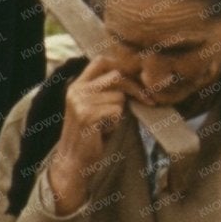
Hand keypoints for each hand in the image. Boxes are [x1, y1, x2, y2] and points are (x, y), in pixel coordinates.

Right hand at [43, 57, 131, 213]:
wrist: (73, 161)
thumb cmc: (88, 135)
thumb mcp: (93, 108)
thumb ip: (105, 92)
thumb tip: (134, 79)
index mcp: (77, 85)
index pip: (101, 61)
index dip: (121, 67)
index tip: (137, 80)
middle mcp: (76, 90)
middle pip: (115, 76)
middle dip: (134, 88)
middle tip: (148, 100)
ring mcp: (80, 102)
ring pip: (119, 97)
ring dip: (120, 112)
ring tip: (107, 124)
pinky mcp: (87, 115)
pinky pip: (116, 111)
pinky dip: (116, 122)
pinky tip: (104, 131)